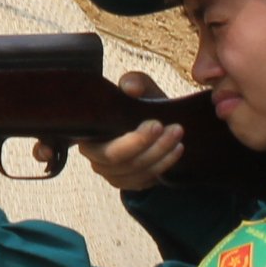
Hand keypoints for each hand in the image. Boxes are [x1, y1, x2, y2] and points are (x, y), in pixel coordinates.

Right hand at [79, 71, 184, 192]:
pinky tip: (177, 149)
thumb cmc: (140, 105)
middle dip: (145, 144)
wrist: (155, 125)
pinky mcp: (129, 183)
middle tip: (170, 127)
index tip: (155, 124)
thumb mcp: (140, 89)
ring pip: (135, 171)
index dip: (126, 141)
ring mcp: (111, 174)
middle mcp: (95, 157)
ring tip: (178, 135)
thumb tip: (130, 87)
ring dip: (160, 153)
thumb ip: (134, 82)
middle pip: (117, 160)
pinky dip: (163, 165)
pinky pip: (145, 180)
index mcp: (88, 133)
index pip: (96, 144)